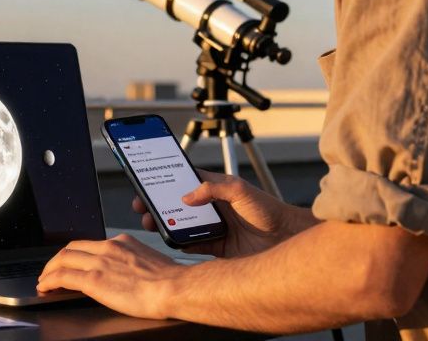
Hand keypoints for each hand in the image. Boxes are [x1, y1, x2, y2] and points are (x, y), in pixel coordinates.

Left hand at [36, 233, 182, 318]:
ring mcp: (99, 262)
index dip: (75, 253)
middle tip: (51, 270)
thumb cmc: (170, 281)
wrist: (174, 287)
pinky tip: (45, 287)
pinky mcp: (94, 279)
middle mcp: (108, 248)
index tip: (70, 262)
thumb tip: (128, 273)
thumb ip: (132, 262)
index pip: (90, 244)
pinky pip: (63, 277)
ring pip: (63, 259)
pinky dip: (50, 281)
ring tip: (44, 280)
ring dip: (49, 270)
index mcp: (122, 242)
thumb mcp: (149, 261)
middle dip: (57, 259)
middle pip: (72, 248)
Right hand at [134, 169, 315, 257]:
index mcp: (216, 189)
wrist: (286, 239)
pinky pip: (192, 244)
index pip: (184, 181)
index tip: (147, 181)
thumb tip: (187, 196)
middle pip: (177, 204)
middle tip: (141, 205)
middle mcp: (212, 208)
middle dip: (157, 204)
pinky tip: (169, 240)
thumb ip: (213, 188)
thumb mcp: (240, 190)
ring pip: (181, 224)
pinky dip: (179, 243)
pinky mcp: (216, 247)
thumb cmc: (269, 210)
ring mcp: (213, 227)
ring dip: (164, 223)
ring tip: (150, 222)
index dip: (165, 181)